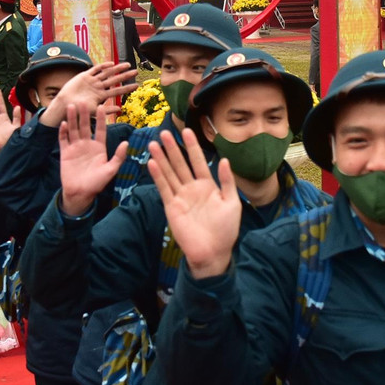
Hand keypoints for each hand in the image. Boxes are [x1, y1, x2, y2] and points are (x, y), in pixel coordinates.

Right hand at [39, 62, 139, 127]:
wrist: (64, 104)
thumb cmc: (78, 110)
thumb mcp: (93, 112)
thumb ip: (106, 110)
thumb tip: (119, 109)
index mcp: (101, 96)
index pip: (117, 91)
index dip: (127, 88)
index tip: (136, 85)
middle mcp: (98, 87)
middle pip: (114, 80)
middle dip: (125, 76)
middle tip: (136, 71)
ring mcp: (92, 81)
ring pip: (107, 73)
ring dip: (117, 68)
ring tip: (127, 64)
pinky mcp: (84, 76)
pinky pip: (95, 69)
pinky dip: (102, 66)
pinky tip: (111, 63)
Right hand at [58, 104, 127, 215]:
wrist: (80, 193)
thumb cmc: (97, 183)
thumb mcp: (110, 170)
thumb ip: (118, 157)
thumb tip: (127, 143)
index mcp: (99, 147)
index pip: (100, 129)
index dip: (101, 119)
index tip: (101, 106)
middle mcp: (87, 144)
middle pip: (85, 126)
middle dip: (84, 114)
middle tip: (83, 101)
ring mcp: (75, 148)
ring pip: (74, 129)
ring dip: (73, 119)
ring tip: (71, 106)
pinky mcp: (65, 152)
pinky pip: (64, 139)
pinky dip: (63, 131)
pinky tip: (64, 123)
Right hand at [146, 128, 239, 278]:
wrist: (213, 252)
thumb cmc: (226, 230)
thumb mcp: (232, 203)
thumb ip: (227, 182)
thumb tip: (224, 160)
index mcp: (208, 186)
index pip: (198, 161)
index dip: (192, 147)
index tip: (187, 131)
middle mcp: (192, 188)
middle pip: (180, 164)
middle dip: (173, 148)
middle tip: (164, 132)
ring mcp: (181, 197)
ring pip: (170, 173)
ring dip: (162, 159)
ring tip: (153, 144)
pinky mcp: (171, 207)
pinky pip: (164, 188)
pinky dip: (158, 176)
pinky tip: (152, 163)